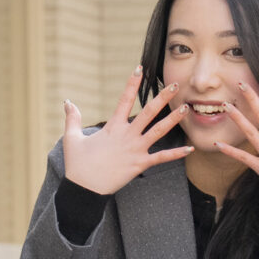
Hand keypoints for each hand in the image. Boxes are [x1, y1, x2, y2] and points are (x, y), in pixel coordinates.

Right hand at [61, 66, 191, 195]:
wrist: (84, 189)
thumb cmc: (77, 164)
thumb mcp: (71, 138)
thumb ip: (72, 118)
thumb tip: (67, 102)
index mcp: (112, 127)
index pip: (124, 100)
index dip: (132, 83)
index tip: (140, 68)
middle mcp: (126, 135)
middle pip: (148, 112)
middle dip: (162, 97)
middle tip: (175, 86)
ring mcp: (135, 150)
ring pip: (158, 131)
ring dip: (173, 120)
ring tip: (186, 109)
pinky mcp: (140, 165)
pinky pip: (161, 158)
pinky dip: (176, 154)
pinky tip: (190, 149)